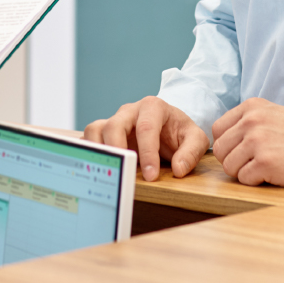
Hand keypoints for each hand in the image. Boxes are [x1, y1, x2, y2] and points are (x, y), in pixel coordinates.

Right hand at [84, 96, 208, 180]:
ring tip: (107, 168)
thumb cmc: (179, 131)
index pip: (146, 128)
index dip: (147, 153)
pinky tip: (97, 166)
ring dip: (98, 149)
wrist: (169, 126)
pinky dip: (89, 151)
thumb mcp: (195, 138)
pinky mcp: (105, 131)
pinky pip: (89, 138)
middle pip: (114, 125)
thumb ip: (191, 152)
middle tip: (125, 171)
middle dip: (118, 149)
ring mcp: (115, 120)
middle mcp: (130, 111)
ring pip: (95, 129)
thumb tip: (178, 169)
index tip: (151, 176)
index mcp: (153, 107)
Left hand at [211, 98, 283, 186]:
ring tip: (265, 168)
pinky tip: (273, 174)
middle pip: (220, 150)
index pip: (218, 130)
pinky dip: (256, 181)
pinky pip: (244, 179)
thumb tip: (222, 136)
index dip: (227, 145)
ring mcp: (257, 141)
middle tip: (254, 163)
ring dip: (244, 172)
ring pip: (228, 166)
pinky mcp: (265, 162)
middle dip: (233, 161)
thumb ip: (248, 120)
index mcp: (251, 106)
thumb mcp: (273, 114)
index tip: (242, 151)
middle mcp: (251, 120)